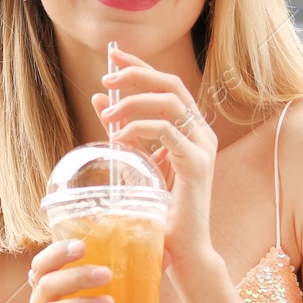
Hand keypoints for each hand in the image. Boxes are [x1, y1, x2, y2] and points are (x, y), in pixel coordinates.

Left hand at [91, 46, 217, 270]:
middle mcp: (201, 132)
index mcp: (189, 129)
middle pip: (171, 84)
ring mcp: (202, 146)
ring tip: (108, 114)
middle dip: (137, 75)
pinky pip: (166, 131)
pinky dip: (138, 128)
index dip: (140, 66)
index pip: (167, 84)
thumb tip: (99, 98)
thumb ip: (121, 128)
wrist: (181, 248)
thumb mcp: (134, 160)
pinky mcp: (197, 164)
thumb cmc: (158, 208)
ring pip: (169, 103)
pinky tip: (118, 137)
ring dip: (133, 102)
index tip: (113, 54)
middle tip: (107, 79)